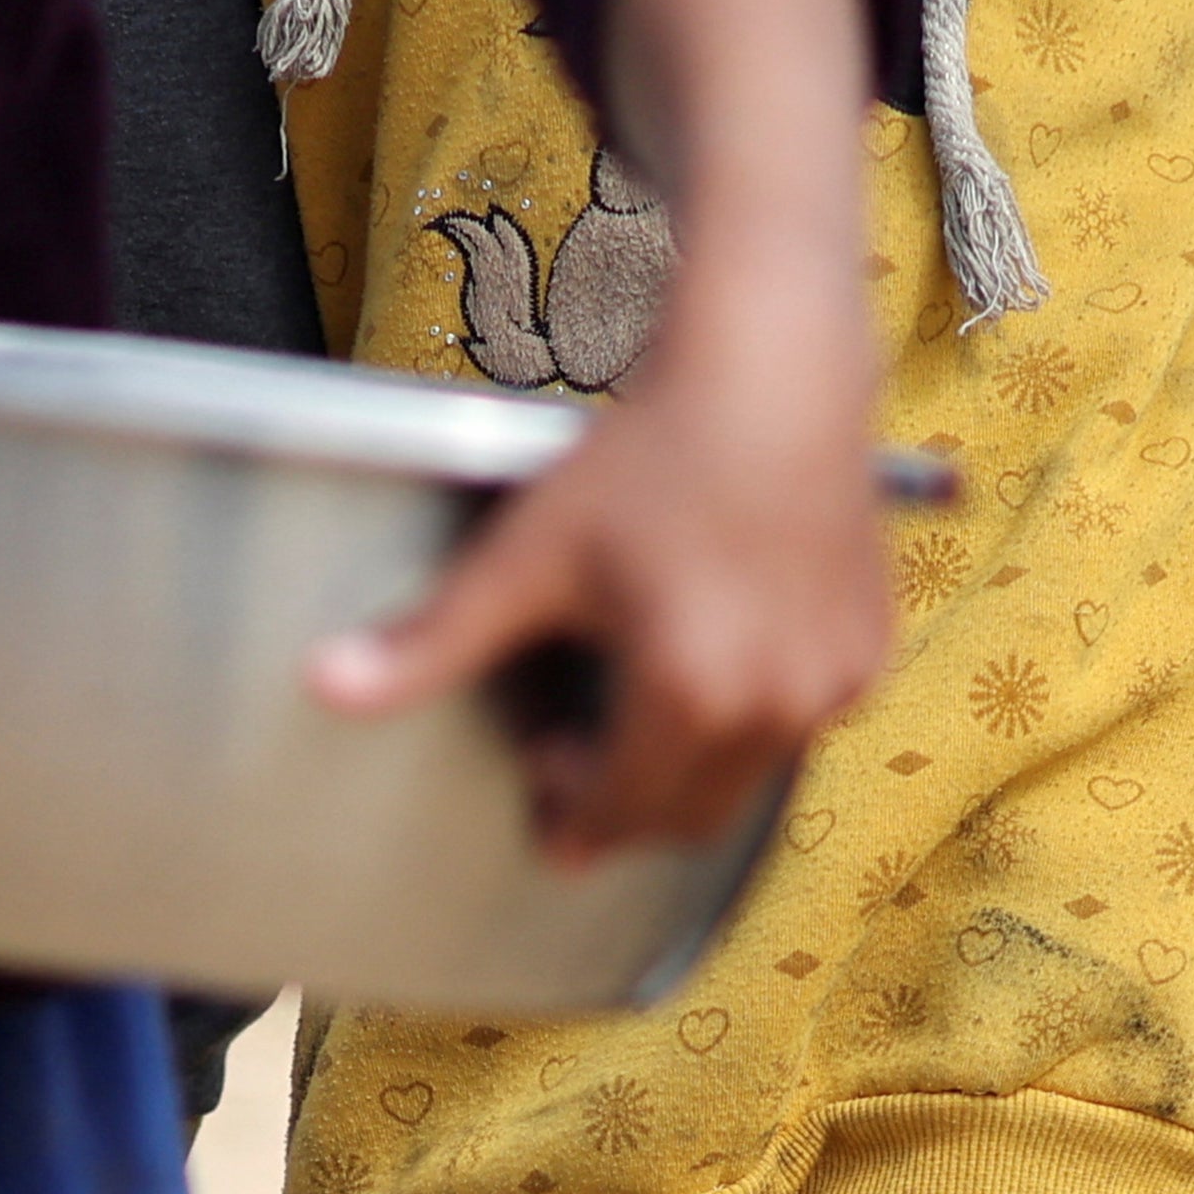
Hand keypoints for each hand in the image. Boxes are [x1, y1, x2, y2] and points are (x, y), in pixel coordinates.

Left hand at [304, 0, 890, 852]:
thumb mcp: (529, 553)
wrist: (774, 374)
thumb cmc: (647, 455)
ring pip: (746, 780)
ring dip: (688, 767)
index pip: (620, 810)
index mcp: (688, 695)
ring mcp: (833, 685)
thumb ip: (435, 637)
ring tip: (639, 703)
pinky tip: (710, 654)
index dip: (571, 814)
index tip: (542, 784)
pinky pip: (799, 726)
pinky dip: (749, 719)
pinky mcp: (868, 656)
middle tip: (578, 759)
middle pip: (687, 819)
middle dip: (628, 806)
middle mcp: (774, 708)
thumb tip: (325, 687)